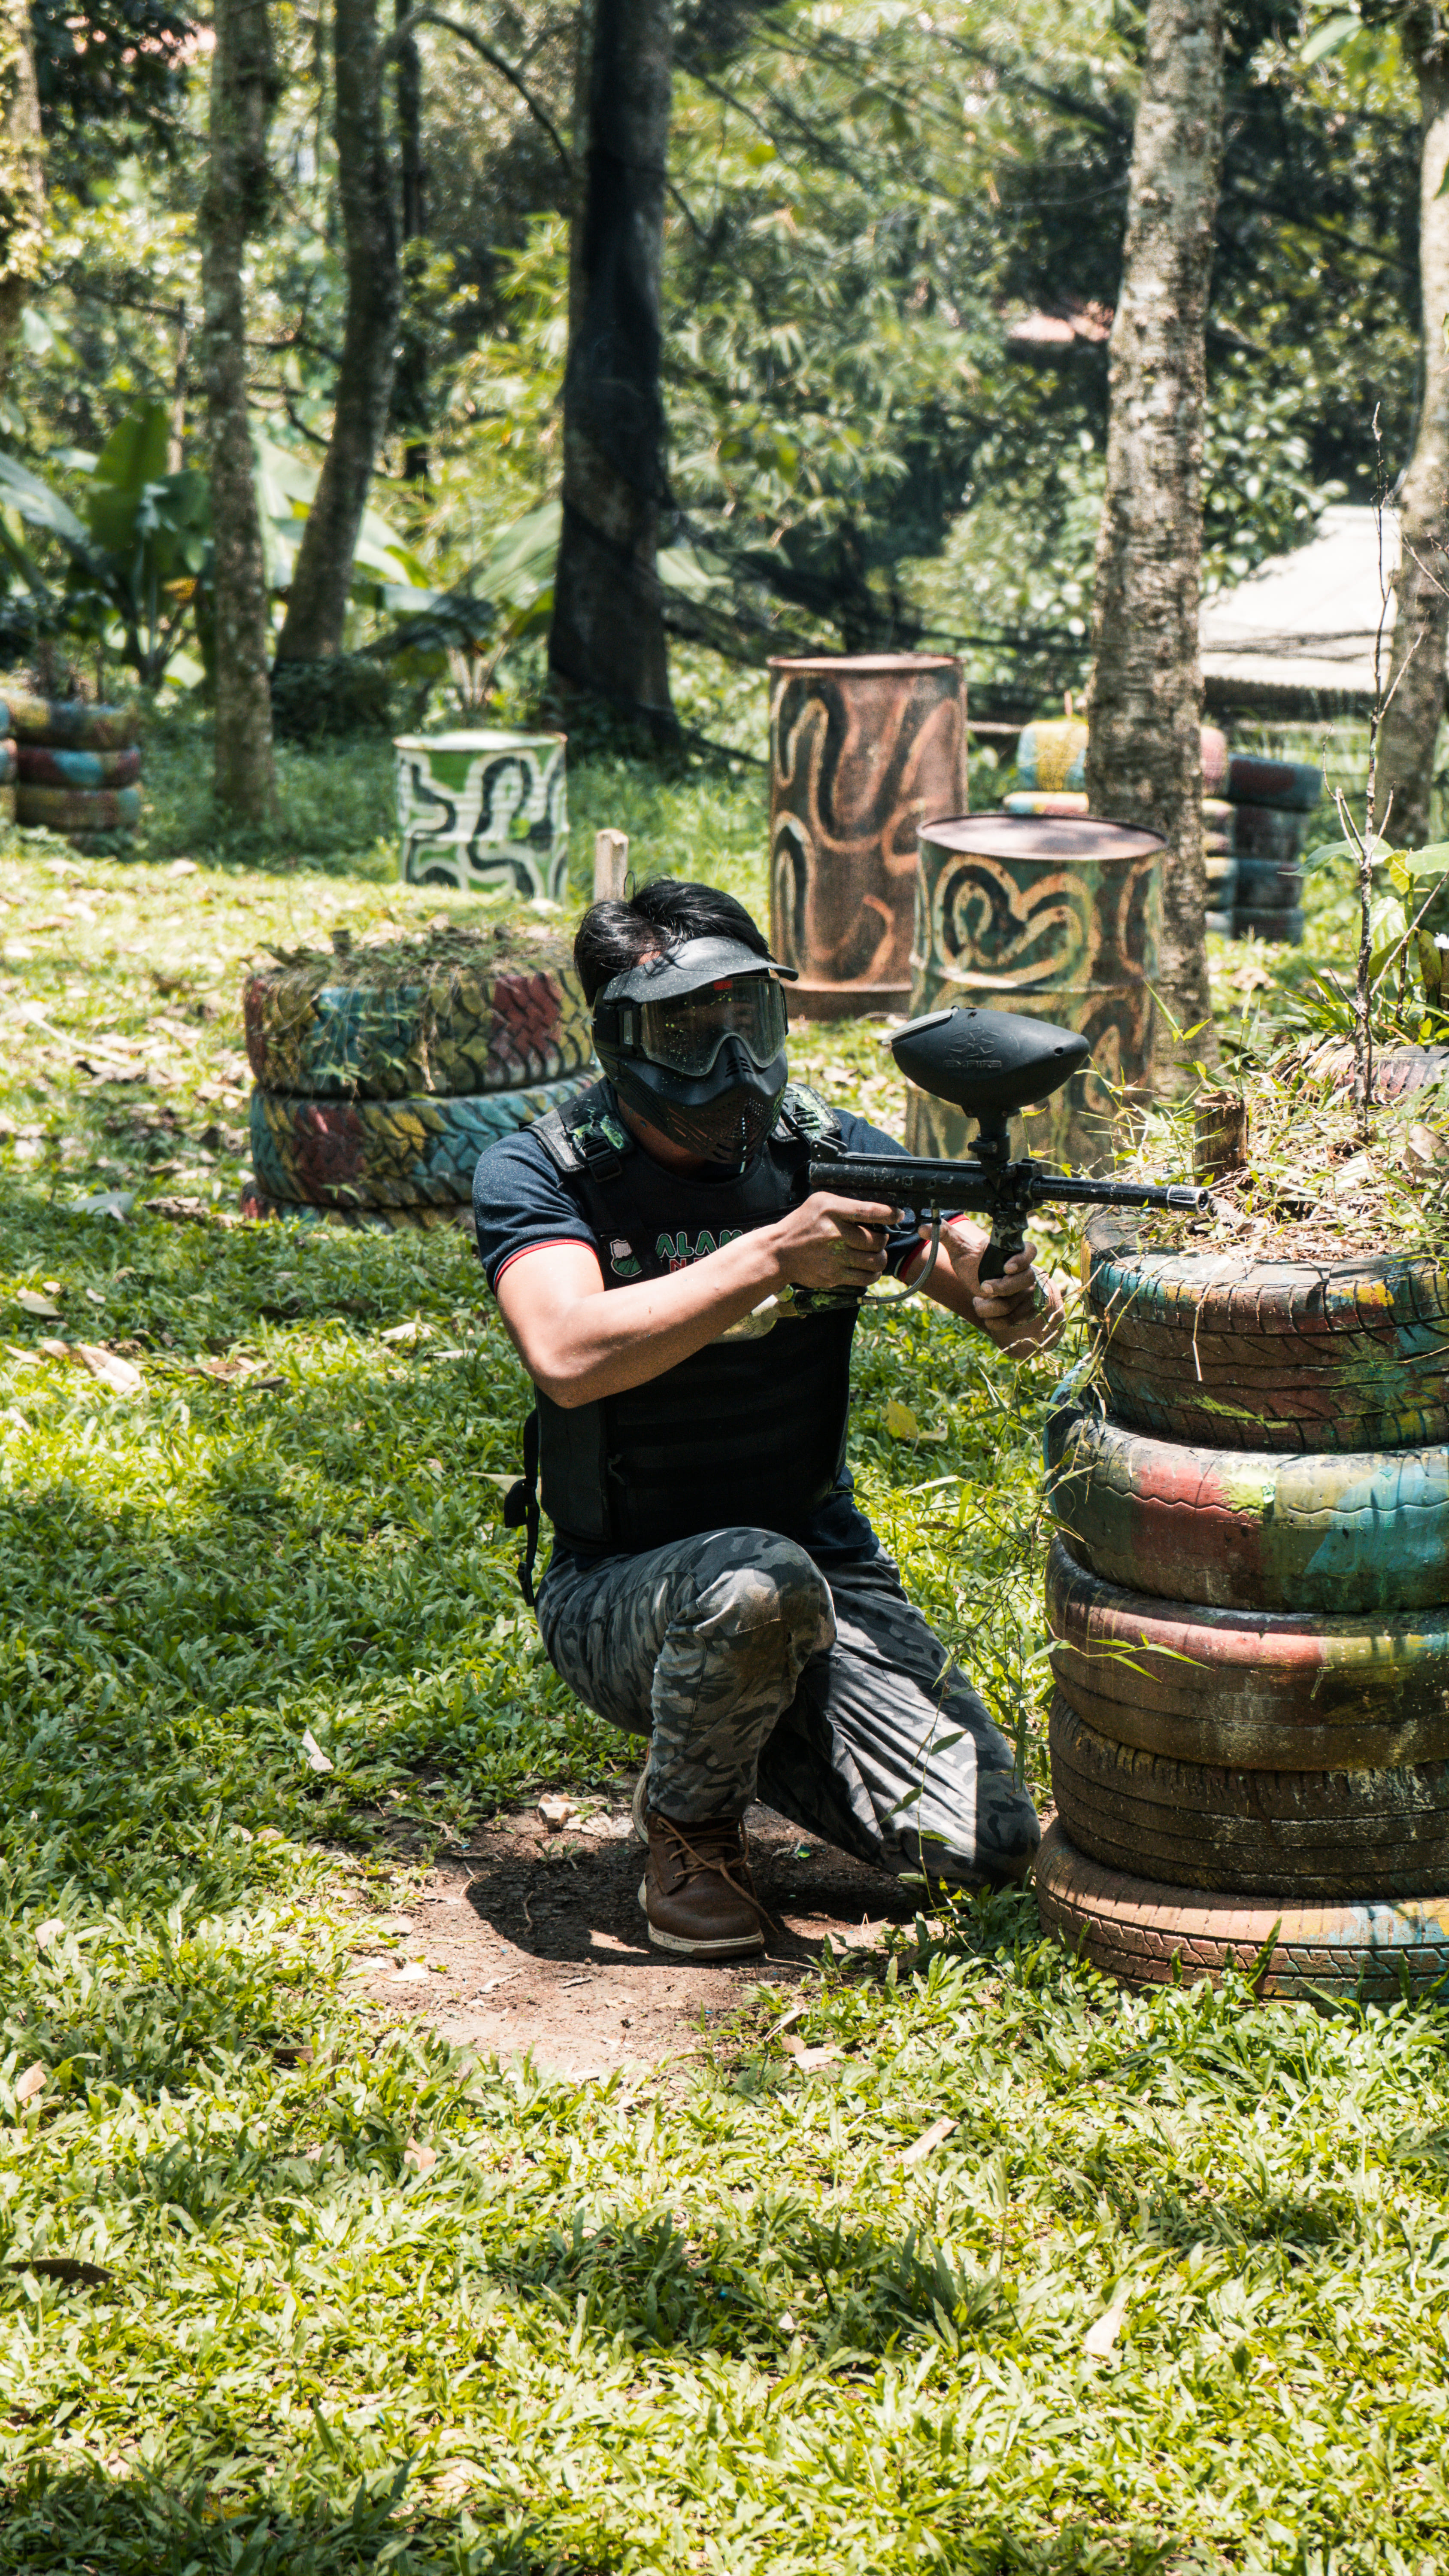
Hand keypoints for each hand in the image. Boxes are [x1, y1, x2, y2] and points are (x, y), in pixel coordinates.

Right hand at [766, 1191, 901, 1292]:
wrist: (779, 1253)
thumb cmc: (802, 1224)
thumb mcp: (820, 1202)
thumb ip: (846, 1205)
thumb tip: (876, 1211)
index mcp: (831, 1211)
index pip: (869, 1211)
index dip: (889, 1213)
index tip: (898, 1214)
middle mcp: (834, 1234)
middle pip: (877, 1240)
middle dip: (883, 1239)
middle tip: (880, 1238)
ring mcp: (834, 1257)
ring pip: (875, 1261)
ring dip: (881, 1257)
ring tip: (876, 1253)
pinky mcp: (834, 1276)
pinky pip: (865, 1278)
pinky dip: (872, 1274)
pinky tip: (869, 1268)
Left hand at [926, 1218, 1064, 1353]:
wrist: (984, 1286)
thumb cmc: (975, 1264)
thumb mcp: (961, 1250)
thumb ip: (946, 1235)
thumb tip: (924, 1227)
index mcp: (1014, 1253)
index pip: (1030, 1251)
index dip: (1021, 1259)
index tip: (1006, 1268)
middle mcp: (1026, 1272)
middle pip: (1025, 1280)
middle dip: (1003, 1287)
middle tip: (984, 1288)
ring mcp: (1027, 1292)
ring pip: (1016, 1302)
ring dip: (993, 1307)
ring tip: (978, 1302)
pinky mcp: (1025, 1310)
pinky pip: (1016, 1319)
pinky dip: (999, 1322)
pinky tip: (988, 1319)